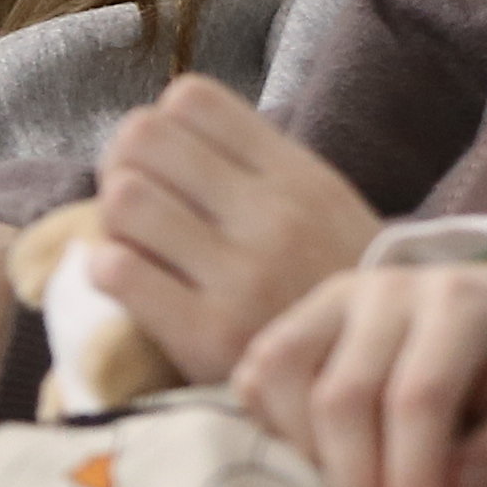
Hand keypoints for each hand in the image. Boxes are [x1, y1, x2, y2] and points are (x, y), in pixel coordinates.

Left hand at [89, 79, 380, 384]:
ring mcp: (243, 278)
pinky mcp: (211, 337)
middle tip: (137, 208)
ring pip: (126, 199)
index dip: (160, 128)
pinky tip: (130, 286)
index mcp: (298, 176)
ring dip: (114, 222)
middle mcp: (273, 217)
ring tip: (136, 247)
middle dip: (123, 167)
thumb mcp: (323, 208)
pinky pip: (119, 270)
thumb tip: (162, 128)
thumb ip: (254, 167)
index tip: (163, 167)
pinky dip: (107, 271)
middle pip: (144, 138)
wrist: (378, 386)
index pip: (191, 100)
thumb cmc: (330, 289)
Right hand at [238, 260, 486, 486]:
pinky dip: (273, 427)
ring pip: (281, 377)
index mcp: (459, 303)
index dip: (412, 485)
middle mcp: (385, 288)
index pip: (418, 398)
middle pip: (343, 396)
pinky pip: (257, 372)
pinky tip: (320, 457)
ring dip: (308, 457)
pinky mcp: (298, 315)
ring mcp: (332, 296)